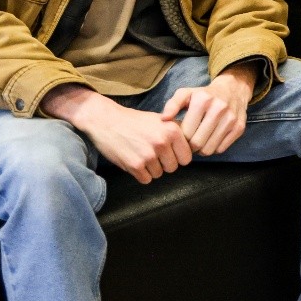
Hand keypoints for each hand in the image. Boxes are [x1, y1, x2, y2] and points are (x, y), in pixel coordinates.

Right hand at [43, 84, 191, 183]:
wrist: (106, 120)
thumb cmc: (135, 121)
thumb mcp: (161, 120)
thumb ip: (177, 133)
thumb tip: (194, 147)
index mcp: (173, 131)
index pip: (187, 158)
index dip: (178, 157)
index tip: (169, 152)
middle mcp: (163, 143)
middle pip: (173, 168)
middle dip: (164, 163)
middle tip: (152, 153)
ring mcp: (149, 155)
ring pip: (159, 174)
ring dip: (151, 168)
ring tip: (141, 154)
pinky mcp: (135, 165)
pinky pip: (146, 180)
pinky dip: (141, 174)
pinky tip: (134, 160)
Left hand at [160, 62, 257, 154]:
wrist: (233, 89)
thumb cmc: (204, 95)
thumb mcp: (186, 93)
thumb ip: (172, 104)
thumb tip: (164, 119)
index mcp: (202, 100)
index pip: (186, 132)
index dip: (181, 138)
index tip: (181, 136)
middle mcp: (218, 109)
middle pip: (197, 143)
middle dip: (190, 146)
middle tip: (189, 142)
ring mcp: (231, 119)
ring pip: (209, 149)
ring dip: (201, 149)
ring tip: (199, 141)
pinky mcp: (239, 128)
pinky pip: (221, 149)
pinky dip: (214, 148)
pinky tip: (211, 139)